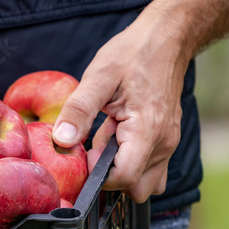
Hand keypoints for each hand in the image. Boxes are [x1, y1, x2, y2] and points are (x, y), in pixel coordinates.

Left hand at [51, 0, 192, 201]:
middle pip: (136, 189)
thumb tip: (60, 141)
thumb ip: (78, 110)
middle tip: (94, 147)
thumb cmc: (133, 54)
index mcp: (147, 132)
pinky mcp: (165, 140)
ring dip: (121, 170)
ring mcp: (168, 144)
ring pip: (145, 183)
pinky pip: (150, 168)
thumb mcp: (99, 77)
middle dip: (110, 178)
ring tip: (106, 138)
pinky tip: (116, 137)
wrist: (166, 39)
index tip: (83, 155)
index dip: (97, 176)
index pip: (123, 180)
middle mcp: (163, 145)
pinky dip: (131, 162)